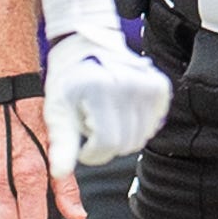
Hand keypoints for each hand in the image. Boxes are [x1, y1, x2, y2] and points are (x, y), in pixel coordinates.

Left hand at [44, 30, 167, 163]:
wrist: (83, 45)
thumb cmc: (66, 79)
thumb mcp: (58, 111)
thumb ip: (62, 144)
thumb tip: (59, 173)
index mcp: (99, 88)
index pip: (107, 144)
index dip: (92, 154)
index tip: (82, 146)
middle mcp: (128, 83)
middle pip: (125, 144)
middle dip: (105, 144)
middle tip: (92, 124)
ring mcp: (147, 83)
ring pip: (140, 138)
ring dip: (122, 135)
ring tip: (106, 115)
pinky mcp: (159, 85)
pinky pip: (153, 125)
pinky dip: (138, 126)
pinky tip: (122, 112)